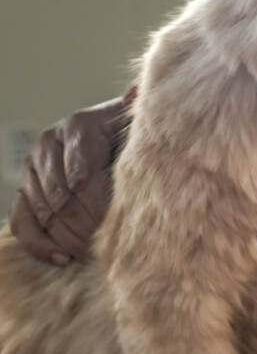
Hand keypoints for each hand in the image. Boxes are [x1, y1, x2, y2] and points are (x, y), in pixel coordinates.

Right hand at [8, 87, 134, 263]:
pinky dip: (39, 243)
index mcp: (79, 125)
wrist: (108, 134)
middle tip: (104, 245)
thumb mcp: (135, 124)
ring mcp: (33, 168)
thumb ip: (136, 116)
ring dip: (66, 237)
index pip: (82, 172)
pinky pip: (22, 221)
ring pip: (42, 209)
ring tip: (89, 254)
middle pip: (61, 195)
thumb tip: (138, 94)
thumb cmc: (129, 133)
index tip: (113, 222)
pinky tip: (62, 258)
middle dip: (84, 224)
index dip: (97, 202)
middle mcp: (49, 143)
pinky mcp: (24, 190)